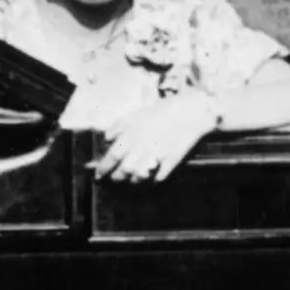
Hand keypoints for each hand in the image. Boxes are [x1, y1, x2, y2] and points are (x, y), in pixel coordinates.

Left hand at [93, 90, 221, 183]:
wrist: (191, 112)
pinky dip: (152, 180)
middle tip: (115, 178)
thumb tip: (107, 138)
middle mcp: (142, 148)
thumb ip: (119, 125)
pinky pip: (158, 177)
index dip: (103, 168)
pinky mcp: (171, 162)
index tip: (98, 174)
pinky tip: (151, 178)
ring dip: (133, 180)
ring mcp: (157, 156)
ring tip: (131, 179)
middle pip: (124, 170)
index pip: (112, 156)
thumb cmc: (163, 109)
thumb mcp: (137, 113)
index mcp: (131, 135)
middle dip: (116, 177)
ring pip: (139, 177)